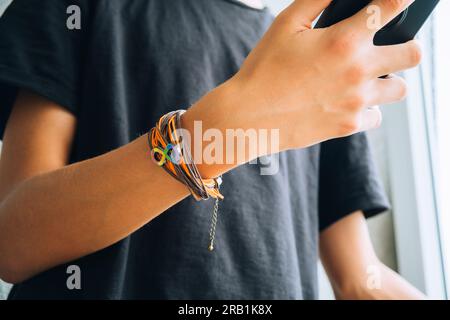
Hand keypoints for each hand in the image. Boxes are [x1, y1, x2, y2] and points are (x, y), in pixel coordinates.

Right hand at [232, 0, 421, 149]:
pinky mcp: (349, 126)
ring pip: (400, 90)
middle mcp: (358, 70)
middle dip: (406, 46)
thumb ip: (318, 0)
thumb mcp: (285, 24)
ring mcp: (356, 101)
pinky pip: (376, 117)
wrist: (248, 117)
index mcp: (344, 40)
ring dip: (388, 81)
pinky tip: (348, 103)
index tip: (401, 2)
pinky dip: (367, 109)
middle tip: (387, 48)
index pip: (392, 7)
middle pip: (412, 54)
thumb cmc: (263, 69)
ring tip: (366, 80)